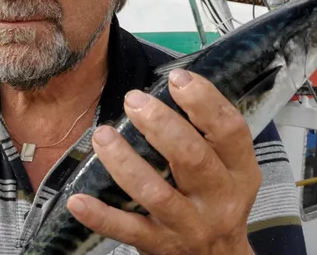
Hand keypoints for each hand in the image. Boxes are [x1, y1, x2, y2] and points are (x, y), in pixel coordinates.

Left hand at [66, 69, 259, 254]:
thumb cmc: (216, 203)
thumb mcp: (230, 171)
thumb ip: (208, 135)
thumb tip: (170, 85)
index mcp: (238, 172)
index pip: (229, 131)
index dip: (205, 101)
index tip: (177, 78)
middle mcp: (217, 199)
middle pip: (191, 157)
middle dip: (160, 124)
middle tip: (133, 100)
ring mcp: (188, 224)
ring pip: (155, 192)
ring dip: (125, 162)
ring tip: (103, 135)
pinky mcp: (159, 245)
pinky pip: (127, 230)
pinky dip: (101, 216)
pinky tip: (77, 200)